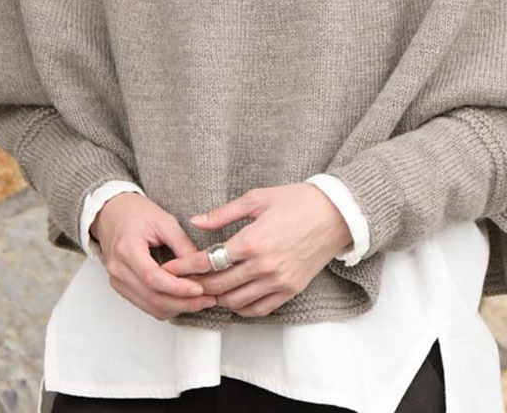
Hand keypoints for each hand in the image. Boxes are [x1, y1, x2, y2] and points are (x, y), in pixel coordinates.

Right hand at [91, 192, 217, 319]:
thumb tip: (202, 265)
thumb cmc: (135, 212)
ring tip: (201, 300)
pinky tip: (183, 299)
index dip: (178, 287)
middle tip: (208, 299)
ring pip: (150, 306)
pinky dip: (166, 305)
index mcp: (127, 249)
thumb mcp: (164, 220)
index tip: (199, 288)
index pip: (153, 277)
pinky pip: (146, 305)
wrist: (112, 213)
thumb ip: (182, 243)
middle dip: (183, 302)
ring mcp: (117, 281)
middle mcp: (118, 269)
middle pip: (152, 297)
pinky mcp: (121, 287)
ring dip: (177, 307)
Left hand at [160, 184, 352, 317]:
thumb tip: (196, 222)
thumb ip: (224, 214)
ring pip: (235, 301)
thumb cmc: (297, 200)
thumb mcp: (257, 198)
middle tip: (180, 281)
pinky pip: (258, 309)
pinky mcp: (291, 289)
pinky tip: (231, 297)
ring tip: (204, 288)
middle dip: (194, 284)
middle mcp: (264, 266)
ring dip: (216, 297)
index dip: (185, 266)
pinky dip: (241, 307)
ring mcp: (278, 281)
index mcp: (253, 240)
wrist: (336, 214)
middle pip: (218, 285)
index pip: (209, 261)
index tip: (170, 268)